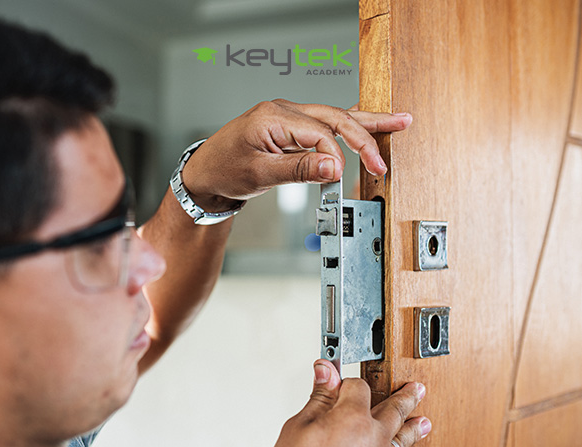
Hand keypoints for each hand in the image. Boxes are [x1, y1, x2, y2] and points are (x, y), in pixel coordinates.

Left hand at [181, 99, 411, 210]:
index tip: (340, 179)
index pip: (320, 133)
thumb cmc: (223, 171)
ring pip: (334, 116)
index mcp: (273, 117)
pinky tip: (368, 120)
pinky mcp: (289, 125)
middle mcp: (283, 110)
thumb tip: (334, 168)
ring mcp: (287, 115)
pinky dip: (347, 125)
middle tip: (383, 160)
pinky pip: (323, 123)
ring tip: (397, 121)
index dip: (335, 158)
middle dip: (364, 137)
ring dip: (365, 124)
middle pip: (334, 117)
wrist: (204, 172)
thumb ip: (298, 170)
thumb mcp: (259, 175)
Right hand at [268, 360, 430, 446]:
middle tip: (415, 388)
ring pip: (401, 438)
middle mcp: (375, 438)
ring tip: (422, 422)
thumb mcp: (299, 428)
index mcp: (353, 418)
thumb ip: (319, 398)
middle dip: (404, 396)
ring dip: (411, 427)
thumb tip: (325, 371)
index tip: (337, 381)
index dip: (345, 382)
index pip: (358, 386)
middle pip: (394, 408)